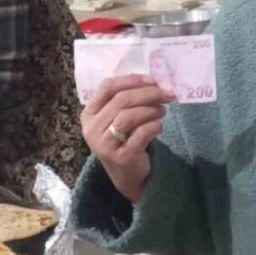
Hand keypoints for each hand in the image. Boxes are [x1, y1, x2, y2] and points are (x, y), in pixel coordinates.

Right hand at [80, 74, 175, 203]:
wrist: (126, 174)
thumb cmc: (124, 139)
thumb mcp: (117, 118)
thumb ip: (127, 99)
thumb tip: (153, 81)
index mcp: (89, 113)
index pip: (107, 87)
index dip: (131, 80)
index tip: (152, 80)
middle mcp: (91, 128)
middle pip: (121, 100)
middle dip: (148, 94)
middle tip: (167, 94)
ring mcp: (103, 144)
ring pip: (128, 116)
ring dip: (150, 110)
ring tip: (163, 110)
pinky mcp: (120, 158)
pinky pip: (139, 135)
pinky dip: (153, 127)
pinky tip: (159, 127)